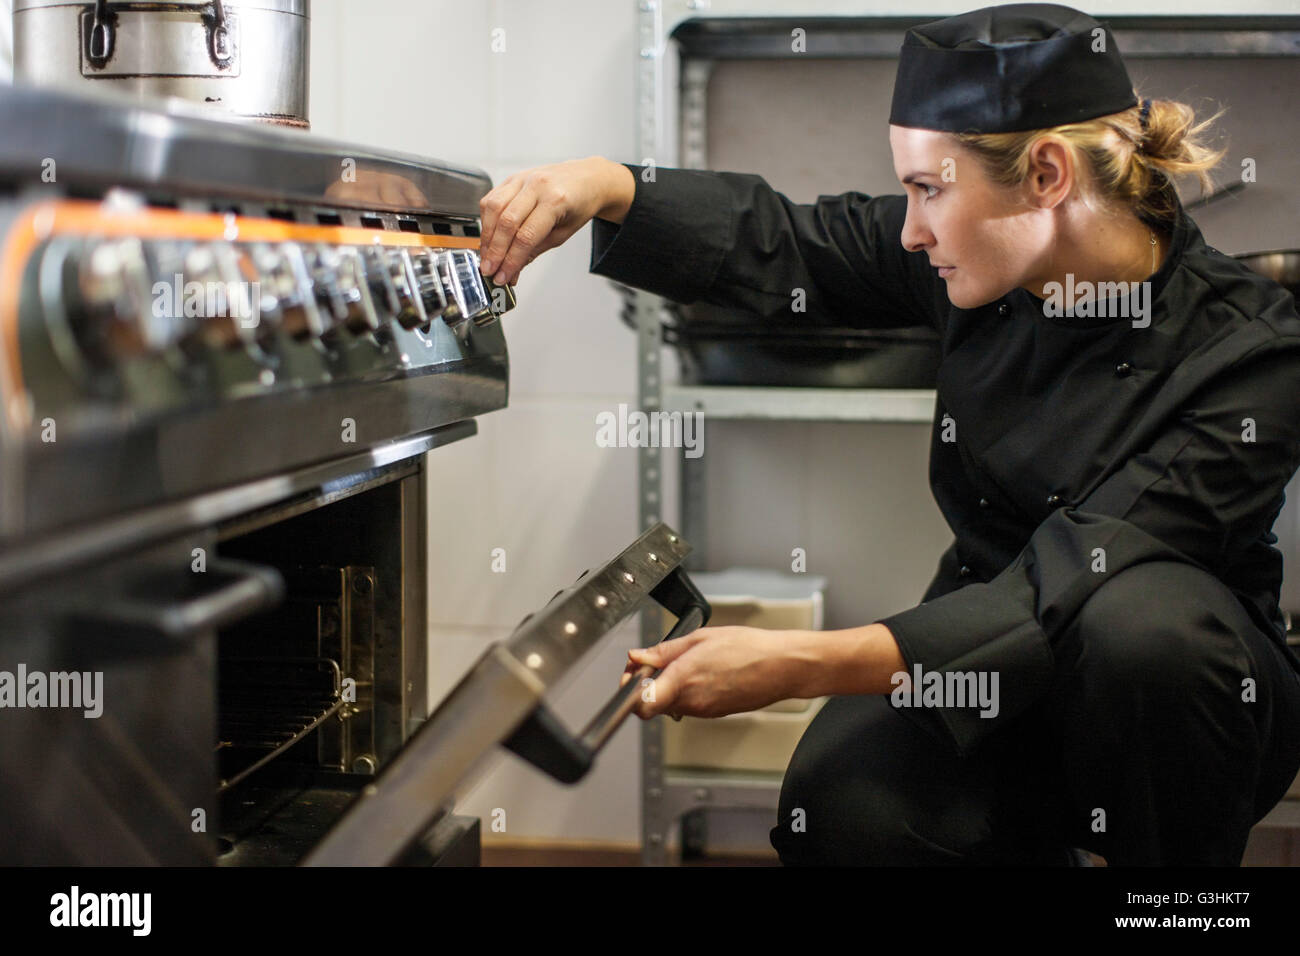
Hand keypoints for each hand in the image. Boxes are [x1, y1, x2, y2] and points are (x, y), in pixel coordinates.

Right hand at [478, 156, 631, 286]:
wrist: (586, 178)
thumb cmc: (578, 205)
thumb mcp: (563, 234)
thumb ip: (534, 250)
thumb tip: (512, 271)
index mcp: (555, 200)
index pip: (526, 236)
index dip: (510, 260)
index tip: (502, 277)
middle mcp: (537, 186)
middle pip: (507, 222)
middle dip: (495, 252)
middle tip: (489, 270)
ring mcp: (522, 179)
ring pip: (493, 208)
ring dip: (486, 237)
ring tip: (486, 257)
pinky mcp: (512, 178)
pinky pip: (491, 199)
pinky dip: (486, 220)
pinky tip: (488, 236)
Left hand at [617, 626, 803, 719]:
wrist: (782, 667)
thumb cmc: (749, 649)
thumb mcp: (699, 638)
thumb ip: (664, 650)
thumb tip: (639, 656)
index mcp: (684, 680)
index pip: (641, 704)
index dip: (630, 691)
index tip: (633, 675)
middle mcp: (692, 701)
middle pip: (654, 702)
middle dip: (650, 683)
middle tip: (657, 662)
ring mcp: (704, 711)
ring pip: (672, 703)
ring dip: (671, 686)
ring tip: (688, 662)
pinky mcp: (715, 713)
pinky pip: (691, 704)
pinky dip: (689, 691)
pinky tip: (704, 672)